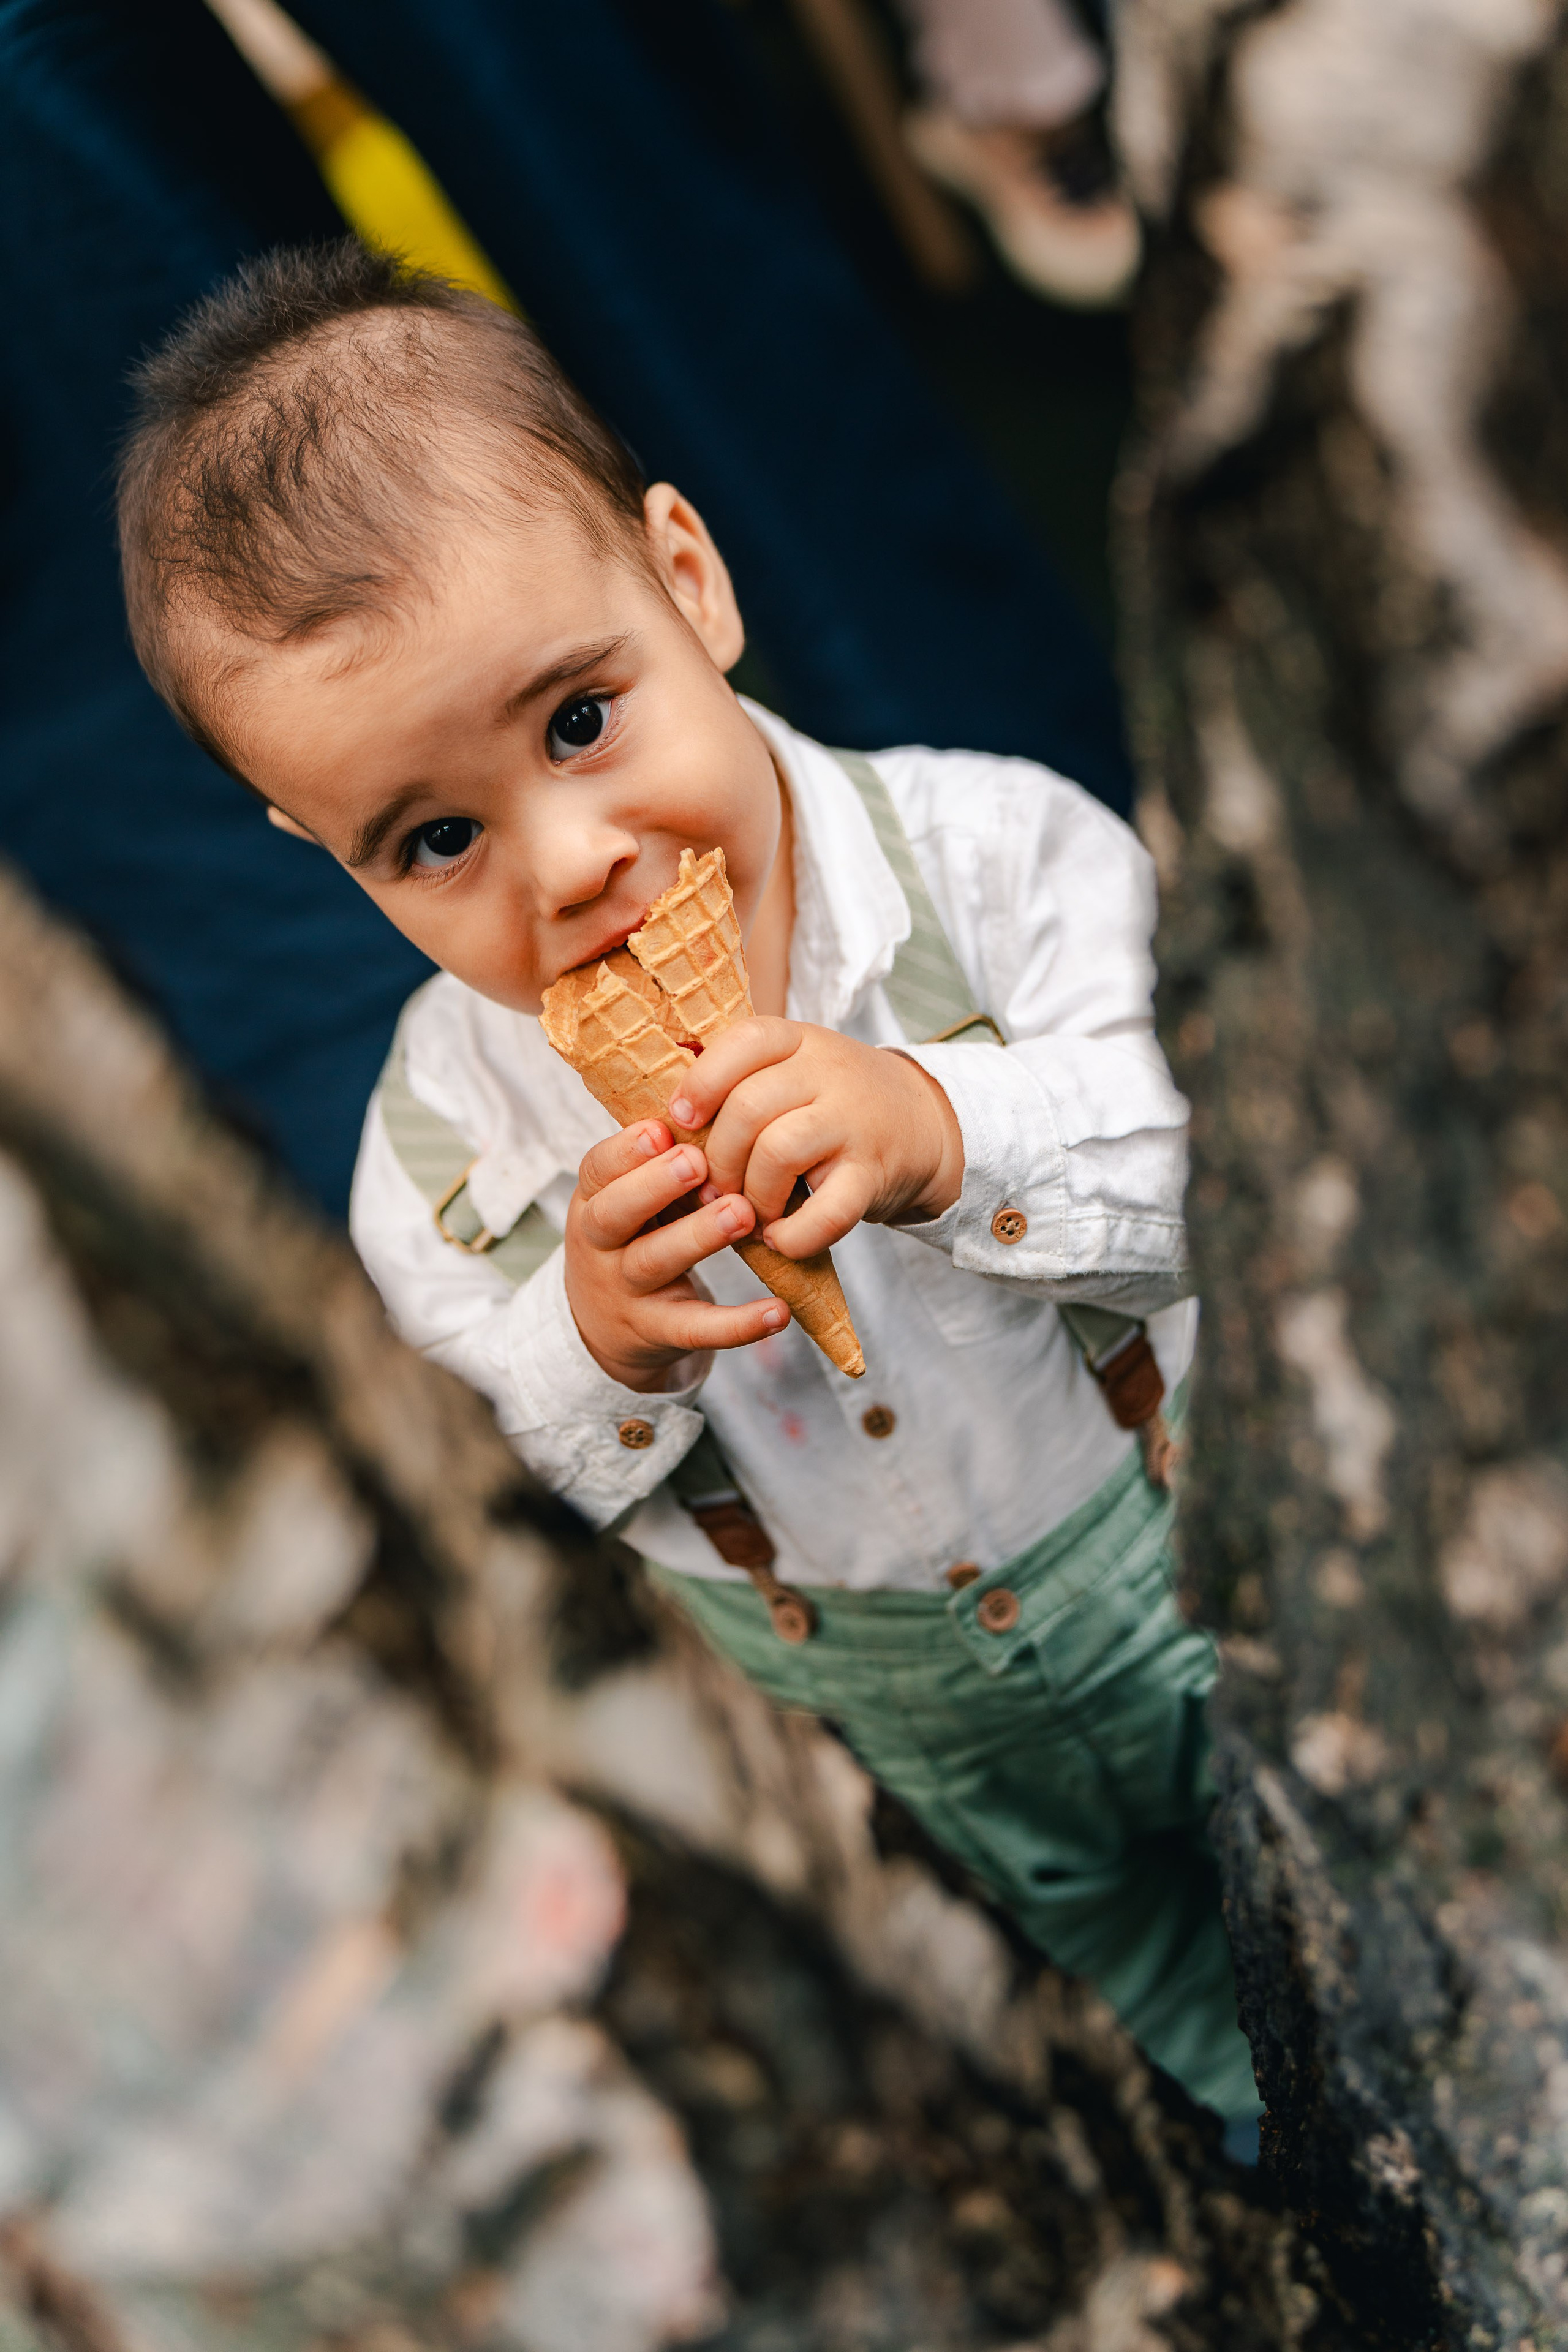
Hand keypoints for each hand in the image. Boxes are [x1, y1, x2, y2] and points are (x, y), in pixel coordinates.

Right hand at [564, 1120, 786, 1391]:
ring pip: (655, 1262)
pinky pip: (696, 1329)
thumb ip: (660, 1153)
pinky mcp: (658, 1332)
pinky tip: (778, 1312)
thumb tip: (711, 1077)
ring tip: (742, 1213)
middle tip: (697, 1161)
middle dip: (653, 1185)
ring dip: (698, 1236)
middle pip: (615, 1213)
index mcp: (594, 1199)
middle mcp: (601, 1244)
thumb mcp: (630, 1193)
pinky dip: (738, 1324)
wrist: (603, 1326)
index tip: (661, 1128)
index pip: (598, 1169)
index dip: (626, 1150)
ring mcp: (626, 1290)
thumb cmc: (636, 1233)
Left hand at [665, 1018, 963, 1259]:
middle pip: (750, 1106)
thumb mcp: (795, 1069)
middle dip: (718, 1157)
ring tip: (750, 1212)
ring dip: (751, 1194)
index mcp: (800, 1041)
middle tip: (712, 1188)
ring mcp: (855, 1124)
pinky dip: (793, 1234)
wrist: (925, 1123)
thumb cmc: (833, 1103)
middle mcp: (830, 1074)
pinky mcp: (874, 1174)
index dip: (703, 1081)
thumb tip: (663, 1122)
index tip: (681, 1118)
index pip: (746, 1042)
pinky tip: (780, 1237)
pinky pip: (827, 1211)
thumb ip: (740, 1080)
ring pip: (779, 1151)